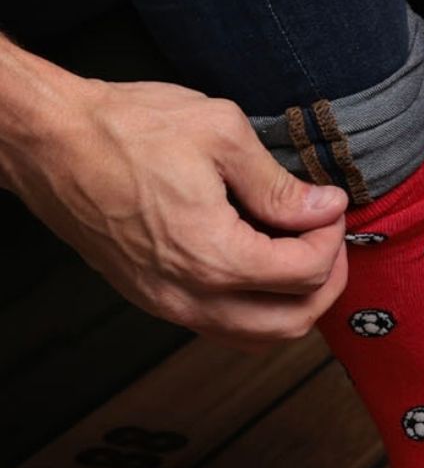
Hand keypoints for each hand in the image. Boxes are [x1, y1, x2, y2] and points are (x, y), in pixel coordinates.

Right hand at [3, 60, 348, 350]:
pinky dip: (259, 308)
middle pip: (293, 322)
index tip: (328, 205)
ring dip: (295, 303)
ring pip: (260, 337)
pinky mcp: (154, 300)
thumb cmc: (123, 129)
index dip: (332, 236)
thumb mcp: (220, 134)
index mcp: (213, 257)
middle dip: (327, 280)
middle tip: (328, 237)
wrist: (48, 141)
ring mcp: (168, 305)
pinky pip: (225, 328)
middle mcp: (190, 296)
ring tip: (302, 254)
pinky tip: (263, 266)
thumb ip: (279, 183)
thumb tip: (324, 207)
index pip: (307, 273)